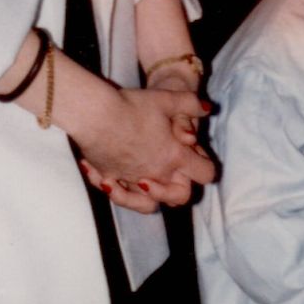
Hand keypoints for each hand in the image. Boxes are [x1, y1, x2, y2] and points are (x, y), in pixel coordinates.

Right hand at [76, 84, 215, 213]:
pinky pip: (121, 197)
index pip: (206, 174)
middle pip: (181, 197)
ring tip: (144, 179)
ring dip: (151, 195)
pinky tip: (116, 175)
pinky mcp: (111, 179)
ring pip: (150, 204)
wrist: (94, 114)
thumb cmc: (131, 106)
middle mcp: (157, 174)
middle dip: (181, 187)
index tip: (194, 154)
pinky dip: (120, 191)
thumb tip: (208, 109)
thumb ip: (191, 104)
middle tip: (172, 168)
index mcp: (175, 156)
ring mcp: (133, 180)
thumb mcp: (166, 99)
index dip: (205, 166)